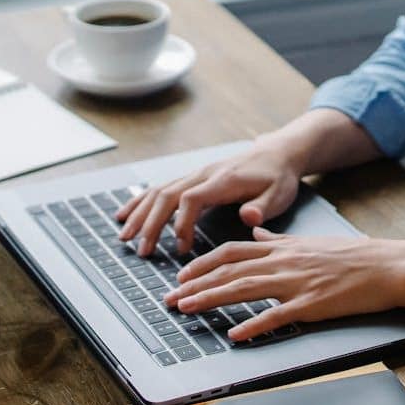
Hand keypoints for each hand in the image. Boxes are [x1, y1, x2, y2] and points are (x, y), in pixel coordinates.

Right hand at [114, 141, 301, 255]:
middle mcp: (204, 175)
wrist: (277, 153)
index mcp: (222, 180)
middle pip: (167, 195)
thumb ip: (263, 207)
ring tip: (125, 237)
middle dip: (151, 224)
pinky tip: (126, 215)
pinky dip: (141, 203)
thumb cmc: (278, 177)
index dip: (181, 223)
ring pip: (159, 191)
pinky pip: (161, 189)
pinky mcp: (194, 179)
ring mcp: (196, 175)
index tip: (181, 247)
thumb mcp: (279, 194)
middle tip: (142, 251)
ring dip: (140, 214)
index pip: (191, 198)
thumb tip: (248, 218)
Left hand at [163, 228, 404, 340]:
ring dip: (211, 299)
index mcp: (282, 247)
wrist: (387, 265)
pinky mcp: (311, 304)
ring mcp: (296, 283)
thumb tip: (257, 231)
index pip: (231, 252)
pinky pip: (276, 316)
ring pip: (244, 289)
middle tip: (170, 298)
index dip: (202, 263)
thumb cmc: (353, 256)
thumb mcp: (309, 241)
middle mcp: (283, 261)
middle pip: (229, 271)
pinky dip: (254, 326)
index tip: (182, 274)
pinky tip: (235, 335)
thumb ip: (279, 238)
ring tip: (187, 309)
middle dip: (195, 284)